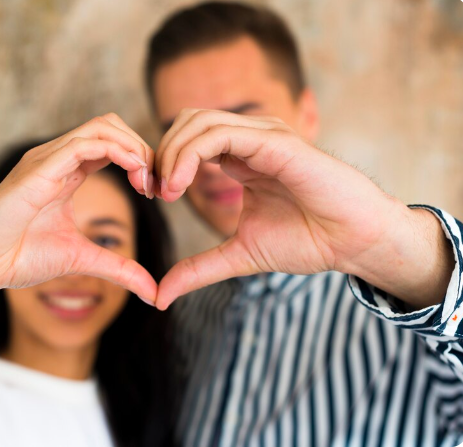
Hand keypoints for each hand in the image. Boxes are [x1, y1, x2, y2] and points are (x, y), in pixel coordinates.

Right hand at [0, 113, 156, 303]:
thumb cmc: (17, 257)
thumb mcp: (83, 260)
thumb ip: (119, 269)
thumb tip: (154, 293)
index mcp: (66, 173)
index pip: (112, 146)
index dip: (141, 161)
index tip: (157, 192)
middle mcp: (57, 158)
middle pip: (111, 126)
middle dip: (143, 149)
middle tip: (158, 185)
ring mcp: (47, 158)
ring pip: (103, 127)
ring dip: (135, 148)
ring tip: (148, 181)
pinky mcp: (40, 167)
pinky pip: (86, 143)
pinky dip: (119, 152)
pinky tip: (135, 176)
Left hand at [153, 109, 452, 309]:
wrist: (355, 242)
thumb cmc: (308, 240)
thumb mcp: (238, 255)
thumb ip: (198, 269)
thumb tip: (159, 296)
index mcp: (240, 157)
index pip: (187, 139)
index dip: (162, 163)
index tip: (151, 195)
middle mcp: (250, 139)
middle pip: (186, 122)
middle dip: (161, 154)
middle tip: (152, 192)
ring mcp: (263, 136)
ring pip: (199, 122)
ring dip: (172, 153)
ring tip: (165, 192)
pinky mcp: (276, 141)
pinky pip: (222, 134)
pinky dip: (191, 154)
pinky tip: (180, 185)